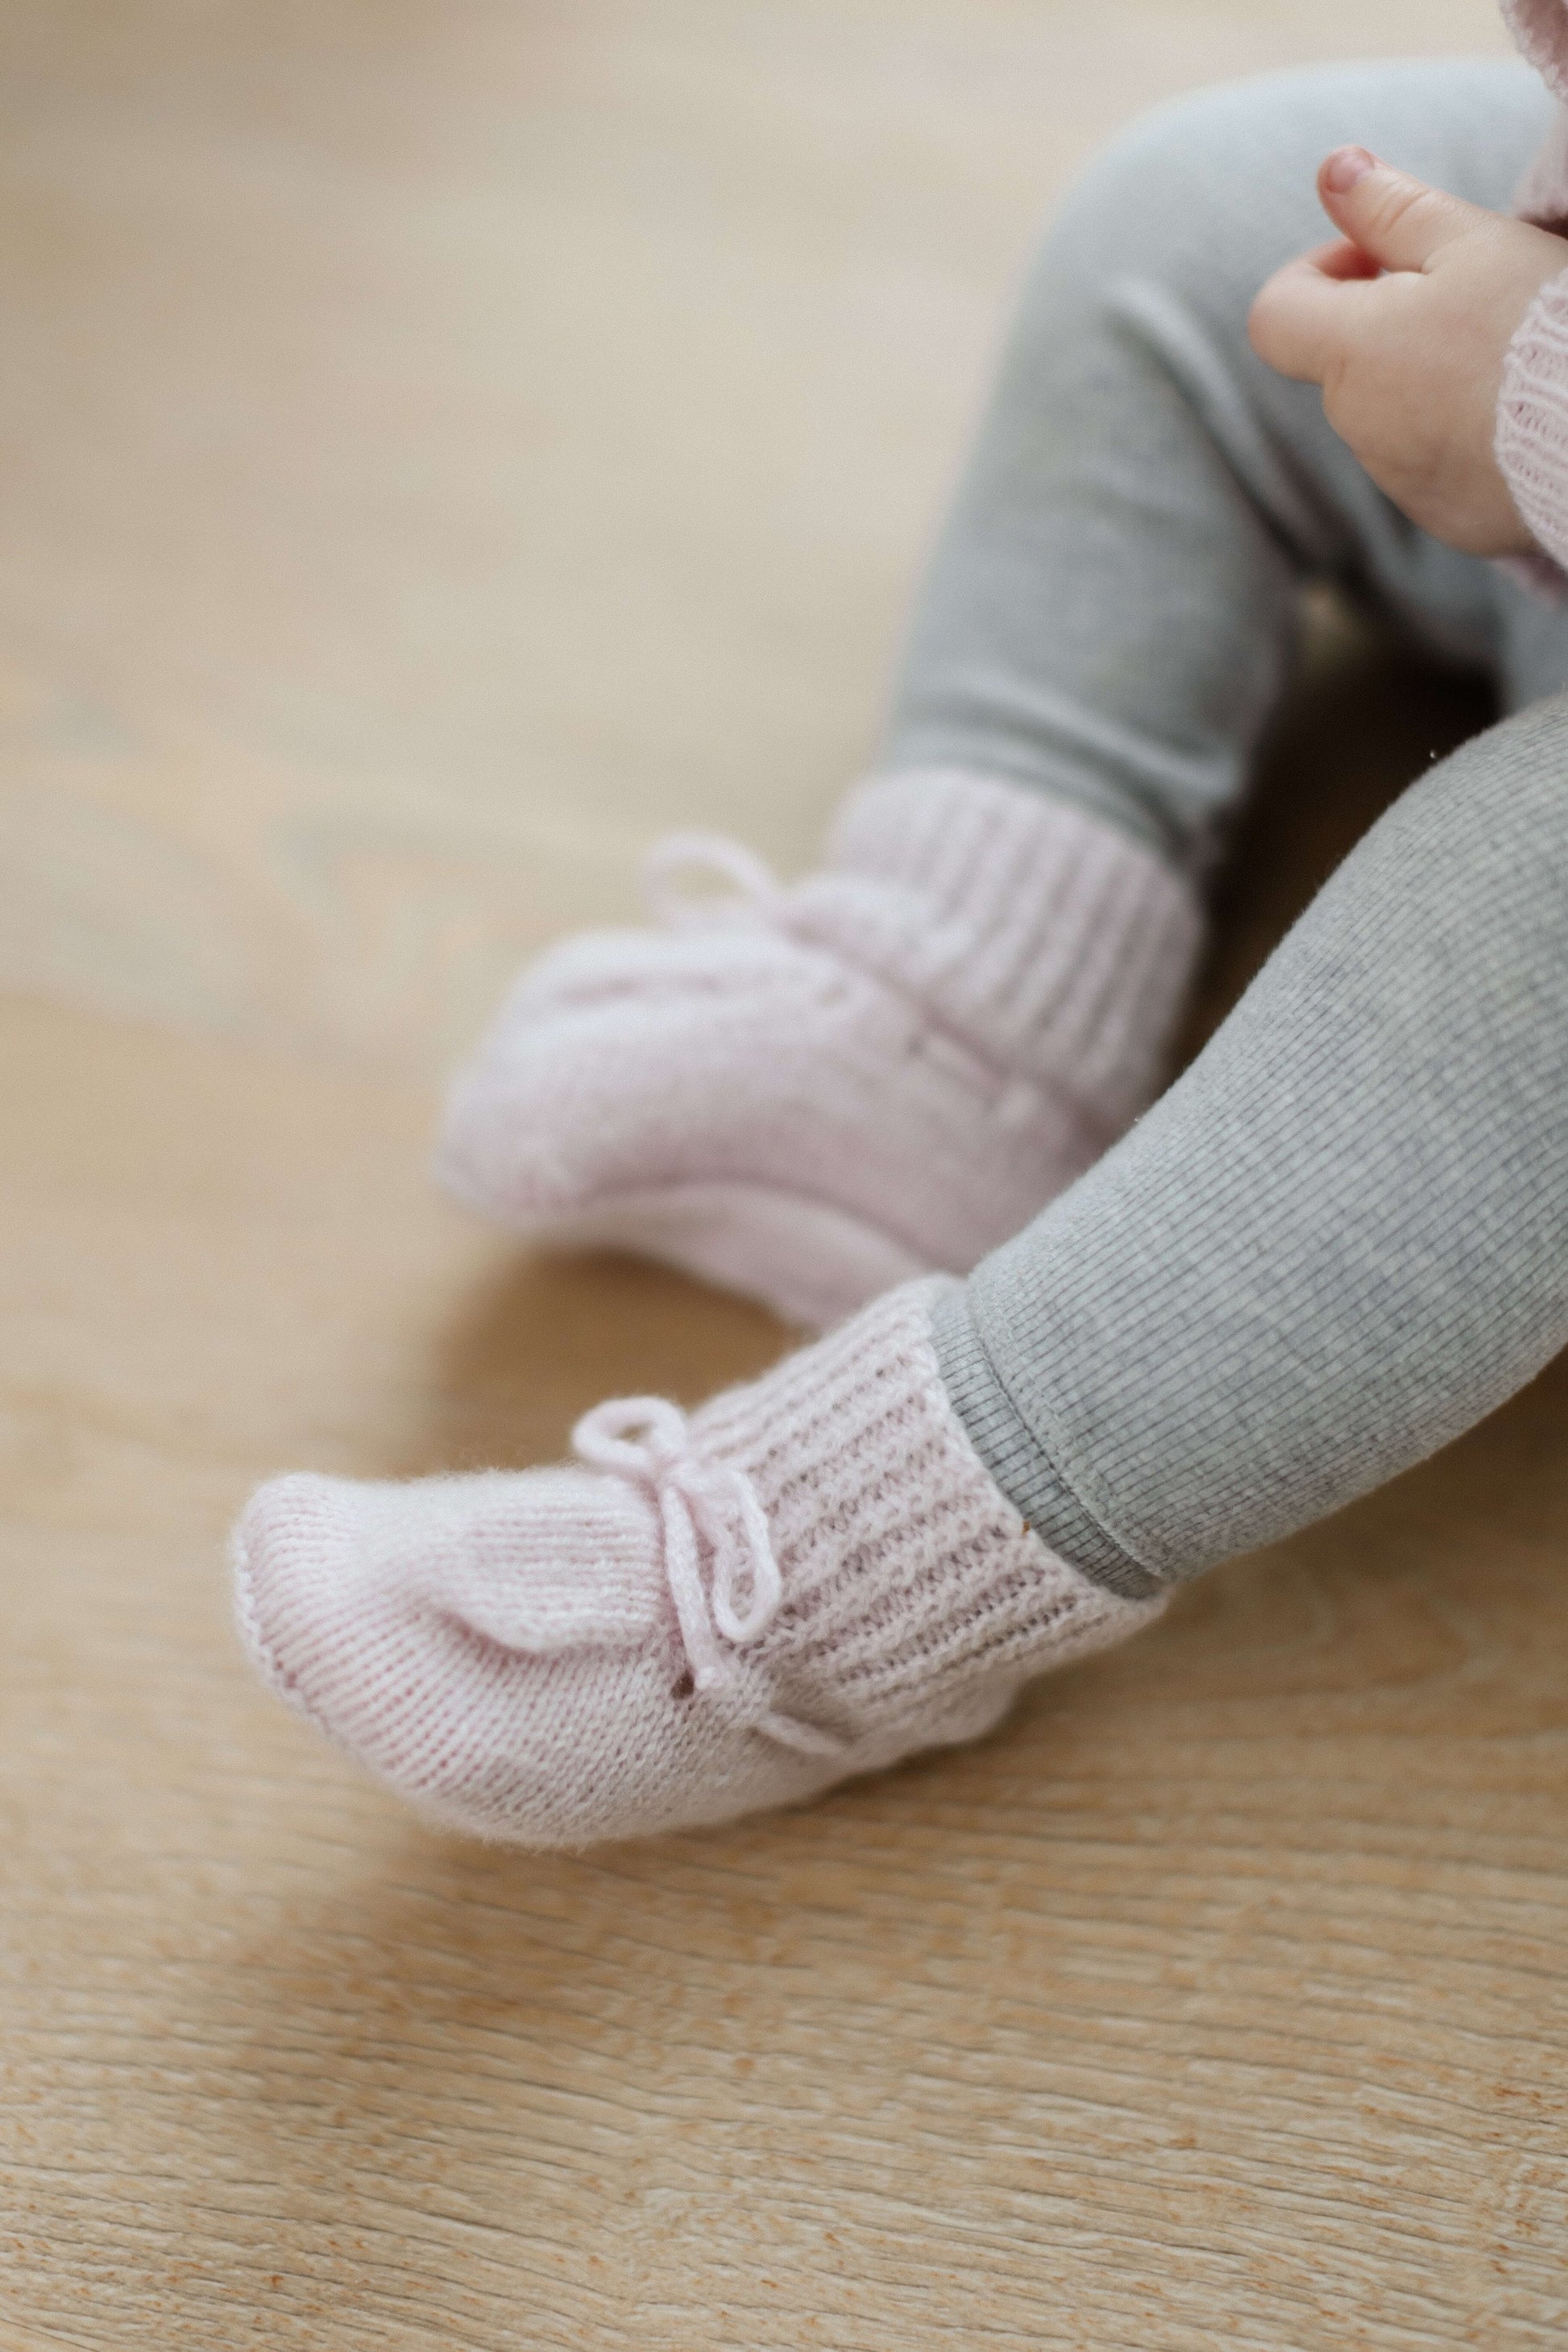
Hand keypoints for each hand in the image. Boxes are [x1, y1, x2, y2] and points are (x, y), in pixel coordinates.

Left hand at [1248, 146, 1567, 555]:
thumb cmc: (1542, 327)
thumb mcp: (1473, 242)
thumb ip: (1393, 209)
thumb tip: (1333, 171)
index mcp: (1351, 355)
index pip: (1276, 316)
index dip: (1318, 272)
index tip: (1379, 258)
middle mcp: (1360, 429)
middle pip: (1347, 365)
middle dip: (1394, 324)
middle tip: (1478, 298)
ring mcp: (1404, 482)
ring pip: (1396, 416)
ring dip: (1433, 380)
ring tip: (1511, 359)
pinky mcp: (1450, 519)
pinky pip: (1440, 466)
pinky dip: (1467, 436)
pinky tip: (1523, 415)